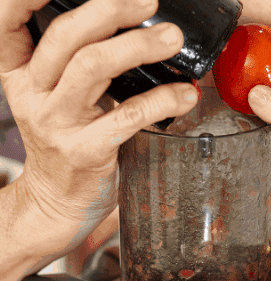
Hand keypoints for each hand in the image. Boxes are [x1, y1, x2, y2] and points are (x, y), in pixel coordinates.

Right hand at [0, 0, 197, 251]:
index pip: (9, 19)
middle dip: (111, 10)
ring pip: (93, 67)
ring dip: (139, 47)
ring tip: (173, 38)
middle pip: (67, 36)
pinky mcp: (86, 152)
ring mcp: (57, 125)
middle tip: (149, 1)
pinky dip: (161, 100)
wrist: (57, 202)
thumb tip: (131, 29)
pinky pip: (127, 116)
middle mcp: (33, 94)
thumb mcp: (59, 100)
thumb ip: (79, 67)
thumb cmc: (66, 144)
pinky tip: (185, 95)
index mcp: (21, 74)